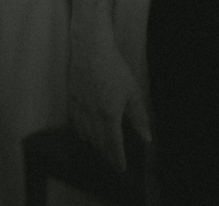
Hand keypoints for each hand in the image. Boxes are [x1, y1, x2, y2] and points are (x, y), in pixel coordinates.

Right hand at [68, 34, 150, 172]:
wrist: (91, 49)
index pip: (114, 143)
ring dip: (95, 145)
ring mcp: (80, 106)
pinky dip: (81, 132)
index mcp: (110, 114)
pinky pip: (75, 122)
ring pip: (86, 133)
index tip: (121, 169)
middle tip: (113, 164)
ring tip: (101, 152)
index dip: (118, 158)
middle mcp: (93, 114)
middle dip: (107, 155)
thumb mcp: (132, 93)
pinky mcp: (72, 98)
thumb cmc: (115, 68)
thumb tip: (146, 138)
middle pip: (99, 141)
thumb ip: (139, 117)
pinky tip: (83, 135)